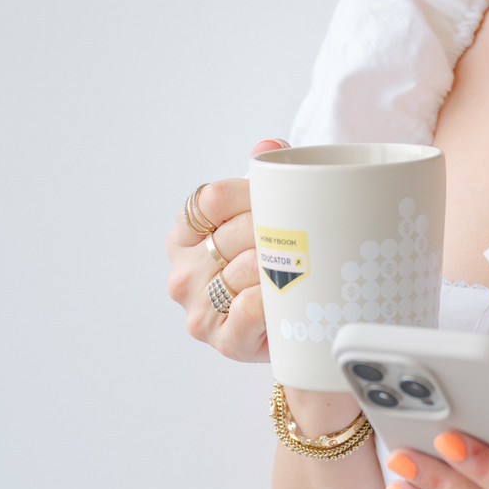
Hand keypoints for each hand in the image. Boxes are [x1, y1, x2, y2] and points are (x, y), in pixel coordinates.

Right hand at [164, 140, 285, 363]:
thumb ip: (265, 178)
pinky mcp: (223, 340)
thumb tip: (270, 148)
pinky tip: (285, 295)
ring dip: (281, 264)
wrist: (289, 324)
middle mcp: (183, 272)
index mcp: (185, 234)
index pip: (213, 198)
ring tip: (304, 264)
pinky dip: (272, 298)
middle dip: (276, 230)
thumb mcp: (265, 216)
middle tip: (305, 234)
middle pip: (234, 233)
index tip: (279, 203)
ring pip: (245, 269)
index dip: (253, 196)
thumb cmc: (271, 264)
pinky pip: (250, 309)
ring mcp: (198, 308)